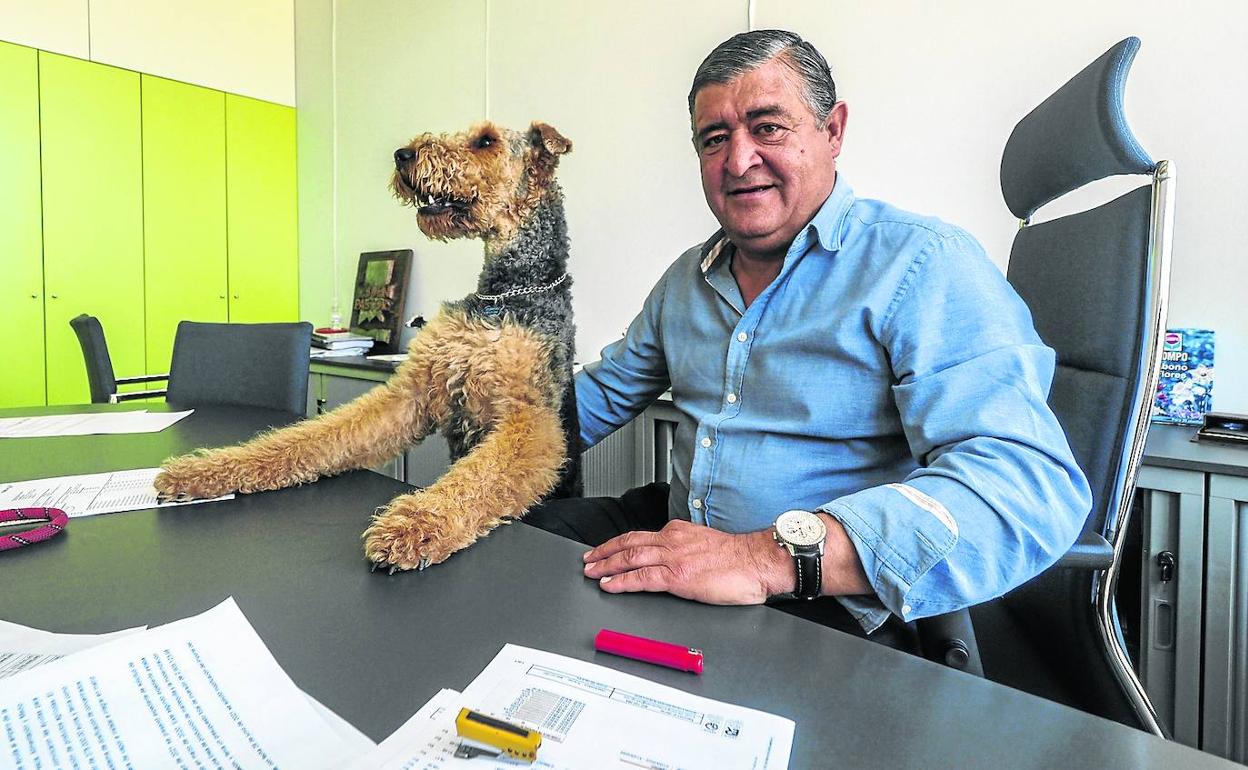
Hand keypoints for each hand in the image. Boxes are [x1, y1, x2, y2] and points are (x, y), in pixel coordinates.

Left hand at [581, 520, 789, 604]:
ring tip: (591, 573)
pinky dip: (622, 581)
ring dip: (606, 565)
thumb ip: (686, 549)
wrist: (758, 561)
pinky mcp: (678, 576)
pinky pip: (642, 578)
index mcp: (679, 532)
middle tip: (588, 560)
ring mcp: (674, 557)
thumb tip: (674, 561)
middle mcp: (673, 540)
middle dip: (605, 552)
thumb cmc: (740, 559)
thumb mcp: (706, 545)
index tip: (607, 550)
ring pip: (630, 557)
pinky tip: (609, 586)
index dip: (619, 544)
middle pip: (629, 543)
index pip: (642, 536)